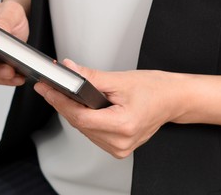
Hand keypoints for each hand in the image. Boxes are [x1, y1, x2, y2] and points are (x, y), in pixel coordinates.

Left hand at [34, 62, 181, 157]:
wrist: (173, 99)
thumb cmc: (155, 89)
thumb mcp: (121, 79)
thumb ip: (91, 78)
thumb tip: (70, 71)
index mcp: (123, 126)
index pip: (80, 117)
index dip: (60, 101)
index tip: (47, 89)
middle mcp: (120, 142)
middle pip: (80, 124)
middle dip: (64, 103)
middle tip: (51, 86)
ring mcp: (119, 148)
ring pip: (85, 129)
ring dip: (74, 111)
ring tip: (64, 93)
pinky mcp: (118, 147)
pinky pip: (93, 132)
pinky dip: (86, 118)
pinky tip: (82, 105)